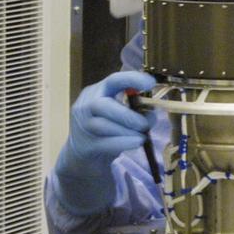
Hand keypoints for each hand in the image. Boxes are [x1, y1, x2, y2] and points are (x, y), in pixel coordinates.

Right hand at [53, 70, 155, 214]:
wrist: (82, 154)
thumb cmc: (106, 130)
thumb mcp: (117, 114)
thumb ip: (133, 109)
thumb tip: (151, 113)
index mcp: (96, 92)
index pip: (112, 80)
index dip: (132, 79)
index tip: (151, 83)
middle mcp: (85, 106)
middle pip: (102, 105)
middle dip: (127, 115)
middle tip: (146, 124)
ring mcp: (82, 126)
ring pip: (104, 125)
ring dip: (128, 131)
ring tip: (143, 136)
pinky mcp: (86, 145)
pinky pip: (105, 143)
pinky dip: (124, 143)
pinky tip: (137, 142)